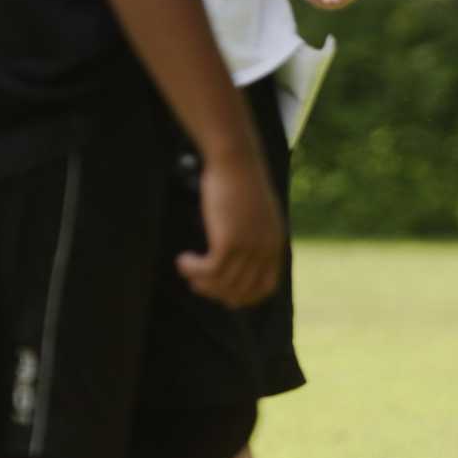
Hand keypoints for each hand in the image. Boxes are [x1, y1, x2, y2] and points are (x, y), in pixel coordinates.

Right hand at [177, 152, 283, 307]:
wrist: (236, 160)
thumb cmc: (240, 181)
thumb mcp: (255, 212)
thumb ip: (253, 234)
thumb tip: (236, 254)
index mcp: (275, 244)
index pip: (265, 287)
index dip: (244, 297)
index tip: (223, 295)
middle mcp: (265, 249)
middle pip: (241, 290)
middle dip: (217, 292)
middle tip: (197, 283)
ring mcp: (249, 247)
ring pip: (223, 283)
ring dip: (200, 281)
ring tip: (187, 270)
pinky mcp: (230, 241)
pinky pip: (210, 271)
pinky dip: (193, 270)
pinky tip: (183, 261)